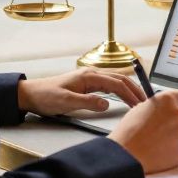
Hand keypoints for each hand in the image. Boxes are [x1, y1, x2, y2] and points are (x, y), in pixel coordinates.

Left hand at [16, 68, 145, 116]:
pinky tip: (123, 97)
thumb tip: (107, 104)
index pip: (117, 83)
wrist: (31, 94)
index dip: (130, 93)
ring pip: (116, 81)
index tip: (140, 104)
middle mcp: (92, 74)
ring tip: (139, 100)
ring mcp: (90, 78)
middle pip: (120, 79)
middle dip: (135, 90)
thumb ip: (87, 102)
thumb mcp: (66, 102)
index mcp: (89, 76)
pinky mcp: (87, 84)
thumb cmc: (46, 96)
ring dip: (129, 90)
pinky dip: (120, 91)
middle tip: (146, 102)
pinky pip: (109, 85)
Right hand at [109, 89, 177, 172]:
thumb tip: (163, 110)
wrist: (127, 157)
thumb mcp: (140, 110)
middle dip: (175, 121)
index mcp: (167, 100)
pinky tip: (159, 151)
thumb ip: (157, 107)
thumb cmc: (128, 134)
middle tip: (161, 129)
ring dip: (174, 136)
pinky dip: (174, 150)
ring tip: (156, 143)